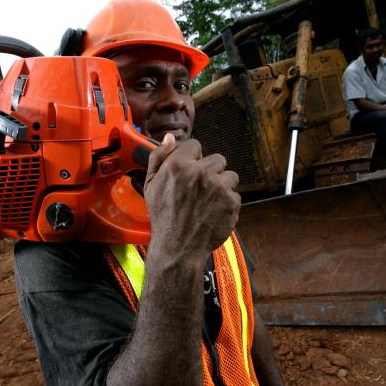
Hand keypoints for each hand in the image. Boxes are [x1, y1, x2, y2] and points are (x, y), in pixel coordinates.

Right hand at [144, 134, 240, 257]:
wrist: (178, 248)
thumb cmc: (163, 217)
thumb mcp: (150, 185)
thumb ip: (159, 157)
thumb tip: (170, 138)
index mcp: (178, 165)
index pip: (195, 145)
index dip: (192, 158)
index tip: (189, 171)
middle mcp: (200, 172)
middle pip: (216, 159)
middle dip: (210, 171)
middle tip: (199, 190)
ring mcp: (219, 187)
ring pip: (230, 175)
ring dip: (222, 186)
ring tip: (208, 202)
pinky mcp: (232, 202)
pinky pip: (235, 194)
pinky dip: (227, 203)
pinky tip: (214, 212)